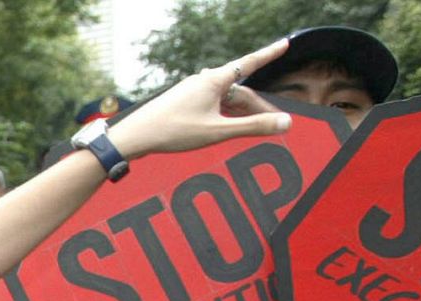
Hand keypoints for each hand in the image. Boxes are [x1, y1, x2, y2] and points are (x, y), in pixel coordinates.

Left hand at [108, 39, 292, 159]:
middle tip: (277, 123)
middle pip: (240, 91)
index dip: (269, 54)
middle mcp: (203, 80)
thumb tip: (285, 122)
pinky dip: (225, 114)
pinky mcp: (183, 101)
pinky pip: (212, 104)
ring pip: (225, 99)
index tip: (284, 43)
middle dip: (259, 107)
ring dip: (241, 113)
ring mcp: (192, 90)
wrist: (135, 136)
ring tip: (255, 128)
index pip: (250, 63)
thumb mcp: (218, 131)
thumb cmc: (174, 131)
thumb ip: (253, 126)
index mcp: (214, 80)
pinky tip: (227, 125)